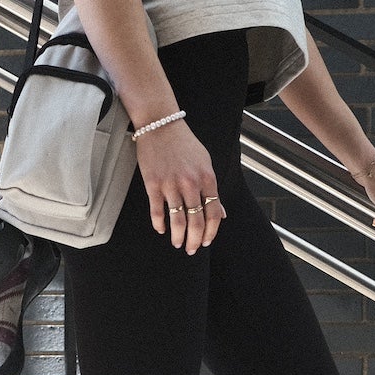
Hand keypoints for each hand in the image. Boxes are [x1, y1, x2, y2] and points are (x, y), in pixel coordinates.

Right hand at [137, 118, 221, 254]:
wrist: (160, 125)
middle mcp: (191, 184)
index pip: (214, 213)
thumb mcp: (205, 162)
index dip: (211, 231)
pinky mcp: (153, 184)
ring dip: (178, 237)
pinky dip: (159, 224)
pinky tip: (161, 230)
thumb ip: (213, 188)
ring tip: (177, 244)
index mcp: (207, 178)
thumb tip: (221, 212)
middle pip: (196, 221)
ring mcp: (171, 185)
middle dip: (195, 240)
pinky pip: (157, 211)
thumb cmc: (184, 143)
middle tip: (191, 249)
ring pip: (178, 220)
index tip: (206, 241)